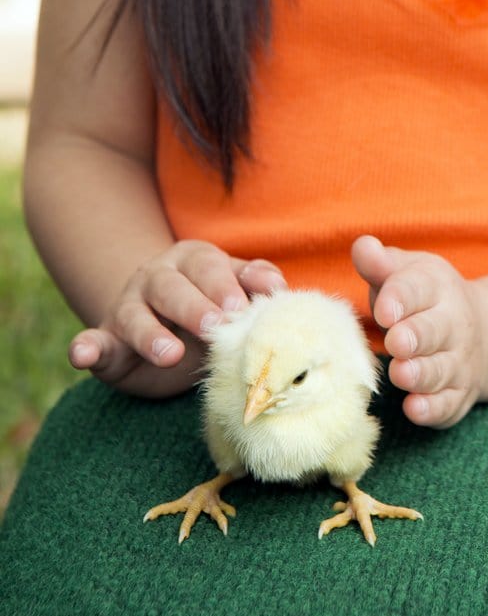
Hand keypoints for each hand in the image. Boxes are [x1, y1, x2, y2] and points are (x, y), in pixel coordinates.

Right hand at [68, 241, 286, 396]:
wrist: (162, 326)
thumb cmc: (211, 307)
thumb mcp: (234, 291)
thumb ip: (255, 284)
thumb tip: (278, 288)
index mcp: (193, 260)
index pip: (210, 266)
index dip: (225, 285)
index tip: (239, 307)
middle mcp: (156, 277)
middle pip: (173, 287)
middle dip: (194, 306)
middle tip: (214, 327)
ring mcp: (127, 307)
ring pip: (136, 316)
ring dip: (151, 335)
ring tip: (170, 354)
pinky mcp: (105, 340)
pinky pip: (91, 342)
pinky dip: (84, 348)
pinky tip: (81, 355)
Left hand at [351, 234, 487, 428]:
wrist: (482, 332)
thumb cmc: (423, 300)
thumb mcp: (407, 272)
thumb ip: (380, 263)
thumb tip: (362, 246)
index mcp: (436, 287)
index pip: (417, 289)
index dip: (400, 299)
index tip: (384, 310)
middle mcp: (452, 324)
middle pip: (434, 331)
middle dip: (415, 337)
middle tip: (396, 342)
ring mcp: (458, 362)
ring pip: (440, 370)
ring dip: (420, 374)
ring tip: (400, 374)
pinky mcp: (457, 396)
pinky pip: (447, 405)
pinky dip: (432, 410)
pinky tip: (414, 409)